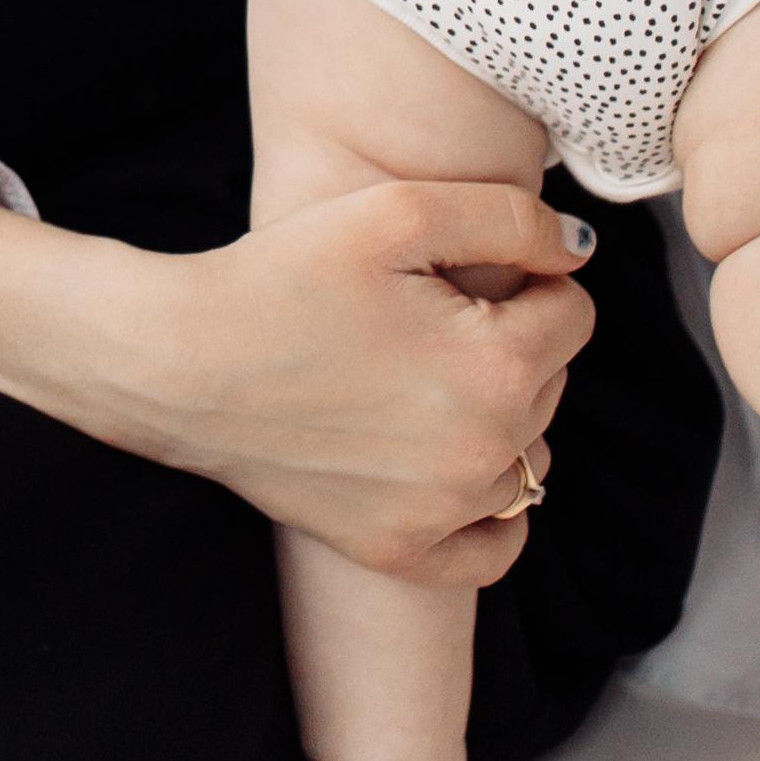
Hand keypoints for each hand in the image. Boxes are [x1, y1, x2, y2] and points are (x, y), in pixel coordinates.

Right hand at [0, 165, 594, 579]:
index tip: (453, 275)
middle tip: (421, 322)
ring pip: (529, 456)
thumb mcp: (396, 210)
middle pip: (553, 384)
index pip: (575, 314)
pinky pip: (497, 545)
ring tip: (418, 381)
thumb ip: (512, 219)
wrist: (178, 363)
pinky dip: (491, 510)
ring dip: (498, 418)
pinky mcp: (400, 549)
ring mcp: (444, 512)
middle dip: (507, 345)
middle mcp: (486, 452)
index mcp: (499, 367)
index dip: (523, 280)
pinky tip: (452, 465)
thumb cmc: (282, 274)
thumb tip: (582, 255)